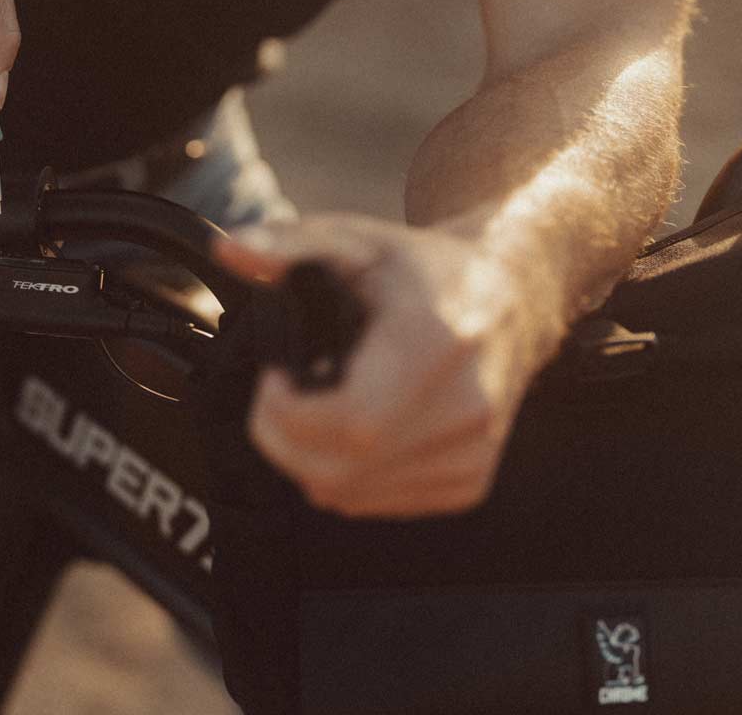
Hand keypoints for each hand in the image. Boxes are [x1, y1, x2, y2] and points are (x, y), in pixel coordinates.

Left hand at [213, 215, 564, 517]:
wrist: (514, 295)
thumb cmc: (426, 269)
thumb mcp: (356, 239)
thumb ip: (287, 243)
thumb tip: (228, 250)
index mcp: (436, 344)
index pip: (349, 420)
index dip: (286, 413)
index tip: (273, 378)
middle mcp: (465, 406)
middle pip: (339, 470)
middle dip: (280, 440)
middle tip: (279, 398)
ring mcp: (471, 452)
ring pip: (350, 495)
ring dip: (307, 460)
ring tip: (312, 408)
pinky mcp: (469, 482)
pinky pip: (376, 503)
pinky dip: (342, 477)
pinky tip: (345, 431)